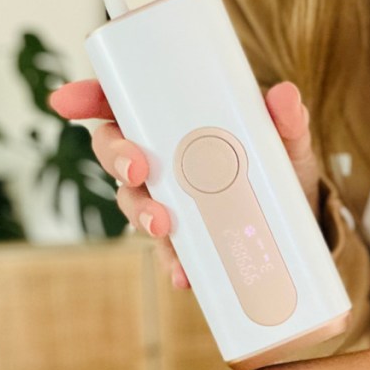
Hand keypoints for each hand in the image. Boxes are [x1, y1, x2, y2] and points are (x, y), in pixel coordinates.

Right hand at [49, 80, 319, 288]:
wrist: (302, 219)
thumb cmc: (281, 166)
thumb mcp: (287, 140)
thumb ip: (286, 118)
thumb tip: (284, 96)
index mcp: (174, 121)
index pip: (121, 103)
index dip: (88, 98)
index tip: (66, 101)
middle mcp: (162, 160)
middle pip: (116, 153)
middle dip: (116, 159)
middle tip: (138, 170)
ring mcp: (169, 201)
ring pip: (133, 203)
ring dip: (141, 214)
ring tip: (163, 225)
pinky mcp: (186, 239)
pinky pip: (168, 252)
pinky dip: (173, 262)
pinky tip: (184, 274)